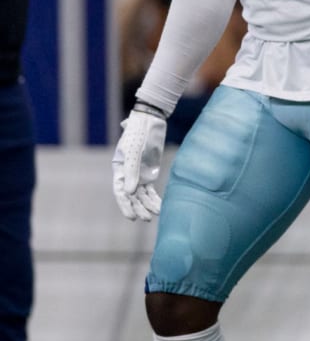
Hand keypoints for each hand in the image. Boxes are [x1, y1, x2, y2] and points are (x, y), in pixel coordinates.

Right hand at [112, 106, 167, 220]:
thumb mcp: (134, 151)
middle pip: (131, 195)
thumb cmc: (138, 133)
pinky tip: (160, 207)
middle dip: (138, 208)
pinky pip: (151, 189)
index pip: (120, 191)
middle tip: (146, 219)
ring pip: (142, 194)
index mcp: (119, 169)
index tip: (131, 217)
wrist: (150, 121)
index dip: (125, 205)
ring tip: (154, 215)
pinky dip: (154, 198)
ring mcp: (139, 174)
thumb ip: (132, 171)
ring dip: (147, 205)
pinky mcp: (150, 172)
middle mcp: (127, 174)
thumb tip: (129, 191)